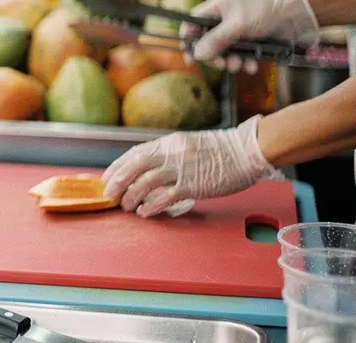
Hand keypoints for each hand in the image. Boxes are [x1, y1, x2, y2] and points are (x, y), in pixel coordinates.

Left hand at [102, 116, 277, 217]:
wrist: (248, 151)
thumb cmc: (221, 151)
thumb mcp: (188, 145)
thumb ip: (169, 154)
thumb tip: (149, 169)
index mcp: (169, 143)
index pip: (135, 153)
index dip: (117, 167)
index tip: (107, 178)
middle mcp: (171, 152)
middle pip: (135, 165)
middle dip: (117, 181)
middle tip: (109, 195)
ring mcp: (182, 168)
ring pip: (146, 182)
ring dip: (132, 196)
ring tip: (127, 207)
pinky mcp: (194, 184)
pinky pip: (166, 197)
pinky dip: (151, 206)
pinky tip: (145, 212)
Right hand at [181, 0, 319, 71]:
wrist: (294, 18)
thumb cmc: (265, 14)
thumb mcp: (237, 27)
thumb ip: (216, 40)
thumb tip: (197, 54)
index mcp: (216, 7)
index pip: (192, 22)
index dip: (188, 39)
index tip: (190, 56)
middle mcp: (223, 19)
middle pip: (207, 41)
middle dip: (214, 55)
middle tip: (221, 64)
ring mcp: (235, 30)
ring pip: (223, 51)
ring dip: (230, 61)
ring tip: (239, 65)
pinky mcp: (247, 41)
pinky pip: (238, 55)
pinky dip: (244, 62)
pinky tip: (252, 65)